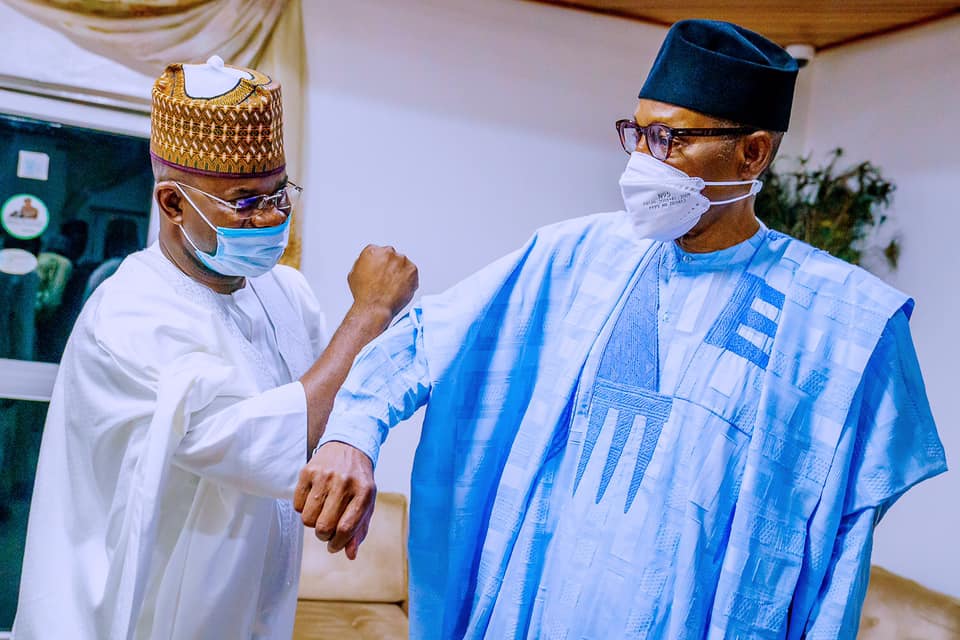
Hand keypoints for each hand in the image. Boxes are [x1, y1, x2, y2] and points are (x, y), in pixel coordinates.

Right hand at [294, 441, 376, 559]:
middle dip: (323, 535)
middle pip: (324, 527)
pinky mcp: (307, 471)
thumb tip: (350, 555)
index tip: (334, 546)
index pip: (346, 528)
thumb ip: (359, 529)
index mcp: (363, 492)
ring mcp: (324, 476)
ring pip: (307, 519)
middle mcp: (344, 483)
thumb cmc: (358, 480)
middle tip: (327, 529)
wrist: (349, 446)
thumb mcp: (367, 502)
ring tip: (321, 513)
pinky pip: (297, 505)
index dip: (337, 544)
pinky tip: (313, 500)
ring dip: (312, 523)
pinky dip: (303, 509)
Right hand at [348, 245, 417, 320]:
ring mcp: (402, 260)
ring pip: (402, 264)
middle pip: (391, 257)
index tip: (379, 271)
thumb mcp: (354, 273)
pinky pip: (412, 273)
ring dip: (399, 273)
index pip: (378, 252)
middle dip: (390, 267)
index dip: (379, 264)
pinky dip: (409, 280)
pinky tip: (400, 289)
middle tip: (386, 280)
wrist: (374, 306)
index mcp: (372, 250)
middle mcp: (388, 252)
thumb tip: (369, 263)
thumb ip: (363, 263)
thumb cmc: (364, 294)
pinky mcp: (413, 270)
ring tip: (392, 286)